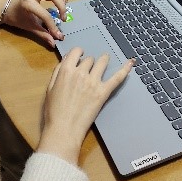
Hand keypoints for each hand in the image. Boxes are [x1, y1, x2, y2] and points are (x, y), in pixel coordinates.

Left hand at [0, 0, 67, 47]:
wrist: (6, 9)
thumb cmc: (16, 19)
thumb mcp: (29, 27)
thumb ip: (42, 34)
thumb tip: (54, 42)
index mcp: (27, 4)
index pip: (45, 14)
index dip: (53, 25)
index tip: (58, 34)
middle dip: (61, 6)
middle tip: (63, 18)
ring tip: (64, 5)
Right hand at [37, 47, 134, 163]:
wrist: (64, 129)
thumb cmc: (54, 111)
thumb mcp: (50, 87)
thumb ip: (58, 71)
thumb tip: (67, 58)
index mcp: (66, 71)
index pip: (76, 51)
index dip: (79, 53)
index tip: (80, 56)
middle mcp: (81, 73)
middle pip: (89, 59)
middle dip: (89, 62)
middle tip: (89, 70)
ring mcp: (94, 82)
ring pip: (102, 62)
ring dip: (103, 60)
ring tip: (105, 60)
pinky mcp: (103, 92)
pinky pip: (116, 78)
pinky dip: (125, 69)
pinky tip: (131, 62)